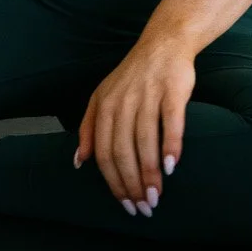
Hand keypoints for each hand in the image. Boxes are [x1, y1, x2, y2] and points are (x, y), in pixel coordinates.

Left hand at [76, 35, 194, 215]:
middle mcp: (123, 102)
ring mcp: (148, 95)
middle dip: (132, 185)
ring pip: (145, 142)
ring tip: (157, 197)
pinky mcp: (172, 90)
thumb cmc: (133, 75)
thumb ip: (89, 128)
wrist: (164, 42)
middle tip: (144, 208)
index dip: (114, 182)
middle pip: (123, 152)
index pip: (104, 153)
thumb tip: (79, 162)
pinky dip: (171, 146)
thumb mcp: (102, 96)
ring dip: (150, 174)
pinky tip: (172, 167)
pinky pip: (171, 122)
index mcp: (104, 106)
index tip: (125, 204)